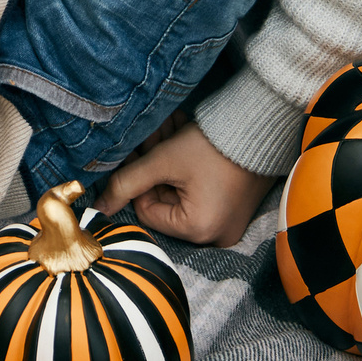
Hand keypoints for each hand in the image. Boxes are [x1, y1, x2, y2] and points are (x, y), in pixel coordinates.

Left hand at [97, 121, 274, 247]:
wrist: (261, 126)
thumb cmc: (215, 146)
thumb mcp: (163, 161)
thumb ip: (127, 182)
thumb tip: (100, 206)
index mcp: (199, 230)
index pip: (147, 209)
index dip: (140, 181)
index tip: (139, 153)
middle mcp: (216, 234)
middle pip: (165, 201)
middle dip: (155, 168)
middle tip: (154, 136)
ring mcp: (228, 222)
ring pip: (180, 192)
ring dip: (170, 163)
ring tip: (172, 131)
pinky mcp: (235, 207)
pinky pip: (200, 192)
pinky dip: (188, 168)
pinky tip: (184, 138)